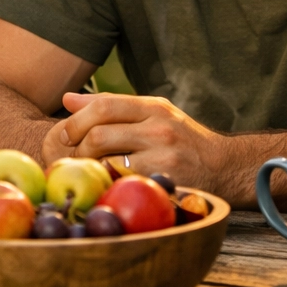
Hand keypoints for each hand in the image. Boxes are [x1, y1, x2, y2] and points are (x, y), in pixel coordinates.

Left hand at [41, 92, 229, 191]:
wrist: (222, 165)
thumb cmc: (181, 138)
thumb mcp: (154, 113)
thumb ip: (113, 105)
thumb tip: (68, 100)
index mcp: (153, 107)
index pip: (104, 105)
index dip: (75, 120)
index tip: (65, 134)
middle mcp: (158, 128)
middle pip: (99, 134)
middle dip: (77, 148)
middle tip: (72, 158)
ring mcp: (162, 157)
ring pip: (107, 162)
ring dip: (89, 170)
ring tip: (87, 173)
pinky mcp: (164, 182)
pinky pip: (123, 185)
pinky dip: (107, 185)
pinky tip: (106, 186)